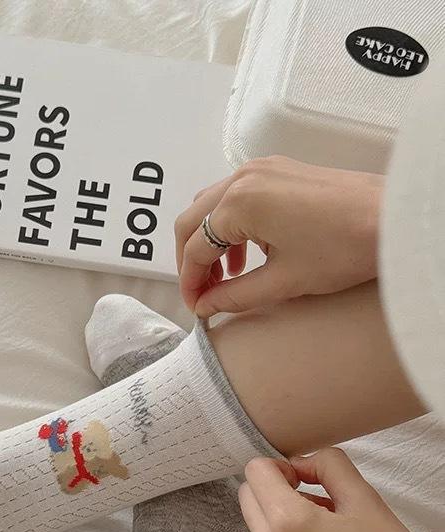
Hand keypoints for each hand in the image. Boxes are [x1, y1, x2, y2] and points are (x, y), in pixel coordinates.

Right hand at [175, 156, 383, 317]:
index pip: (196, 248)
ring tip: (226, 278)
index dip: (191, 283)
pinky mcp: (279, 170)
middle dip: (191, 260)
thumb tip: (205, 307)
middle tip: (202, 294)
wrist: (393, 220)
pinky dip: (230, 226)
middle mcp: (243, 178)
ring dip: (209, 242)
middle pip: (192, 220)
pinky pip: (236, 196)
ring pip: (211, 206)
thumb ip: (234, 296)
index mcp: (239, 203)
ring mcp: (261, 169)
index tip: (196, 309)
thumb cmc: (343, 248)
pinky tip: (248, 254)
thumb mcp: (283, 282)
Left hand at [238, 449, 444, 531]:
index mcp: (288, 522)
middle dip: (276, 494)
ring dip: (283, 528)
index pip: (254, 472)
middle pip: (248, 500)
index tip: (305, 481)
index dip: (281, 468)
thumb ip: (327, 466)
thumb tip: (299, 464)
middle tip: (318, 507)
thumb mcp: (366, 499)